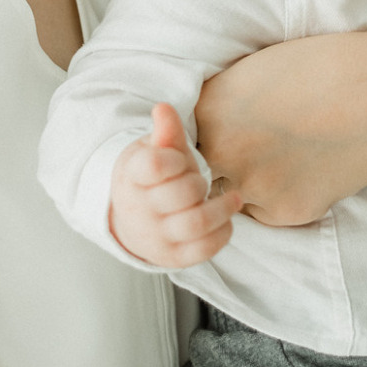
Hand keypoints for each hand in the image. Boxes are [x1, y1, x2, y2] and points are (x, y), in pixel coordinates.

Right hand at [109, 104, 241, 266]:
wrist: (133, 221)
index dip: (174, 159)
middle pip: (181, 193)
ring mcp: (156, 237)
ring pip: (196, 224)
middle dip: (198, 183)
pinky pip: (204, 249)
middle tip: (201, 181)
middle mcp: (139, 210)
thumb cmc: (153, 178)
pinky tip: (225, 219)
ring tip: (234, 198)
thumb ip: (165, 132)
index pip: (154, 165)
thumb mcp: (154, 151)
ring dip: (222, 208)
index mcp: (132, 177)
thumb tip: (164, 108)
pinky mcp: (174, 258)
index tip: (179, 159)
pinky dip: (223, 232)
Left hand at [196, 34, 366, 226]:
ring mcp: (252, 185)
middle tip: (255, 149)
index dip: (200, 143)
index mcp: (208, 108)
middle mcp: (221, 150)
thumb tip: (199, 131)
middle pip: (199, 176)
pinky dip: (283, 198)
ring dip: (249, 187)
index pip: (179, 144)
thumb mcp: (254, 72)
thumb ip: (220, 105)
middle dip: (218, 170)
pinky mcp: (286, 211)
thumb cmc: (324, 70)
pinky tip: (312, 168)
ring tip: (289, 154)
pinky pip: (269, 213)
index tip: (221, 136)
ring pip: (232, 199)